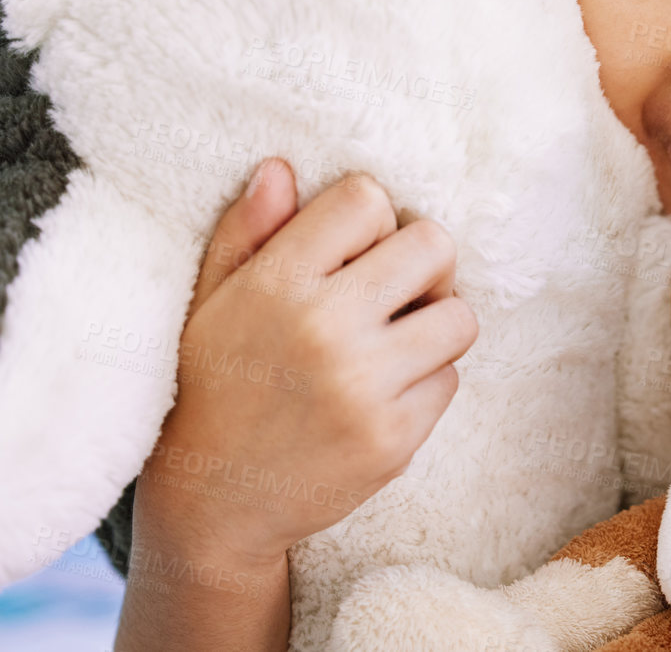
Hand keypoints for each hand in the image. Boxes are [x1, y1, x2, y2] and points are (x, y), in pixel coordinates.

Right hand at [132, 158, 478, 578]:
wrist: (214, 502)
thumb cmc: (214, 385)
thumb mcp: (211, 300)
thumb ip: (246, 232)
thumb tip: (281, 168)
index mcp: (277, 284)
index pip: (366, 199)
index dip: (368, 220)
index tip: (350, 252)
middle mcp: (325, 330)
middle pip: (434, 246)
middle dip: (420, 262)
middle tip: (393, 289)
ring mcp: (364, 388)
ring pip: (459, 316)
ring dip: (435, 322)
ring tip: (393, 339)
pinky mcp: (394, 438)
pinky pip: (450, 379)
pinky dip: (427, 380)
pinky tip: (382, 391)